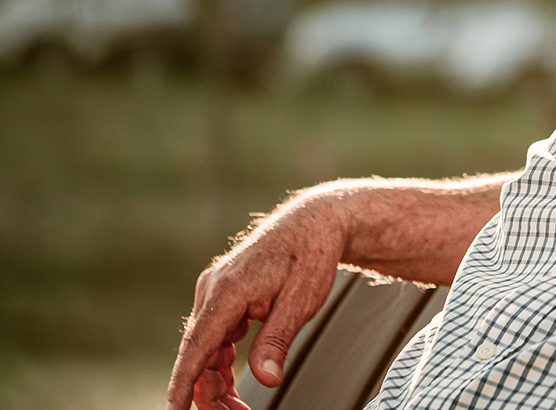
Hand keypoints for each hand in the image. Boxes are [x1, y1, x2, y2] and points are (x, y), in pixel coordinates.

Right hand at [166, 195, 349, 409]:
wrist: (315, 221)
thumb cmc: (311, 254)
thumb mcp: (302, 300)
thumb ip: (278, 340)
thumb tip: (266, 379)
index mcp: (228, 290)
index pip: (197, 345)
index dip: (183, 382)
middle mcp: (213, 289)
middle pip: (199, 353)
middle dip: (209, 391)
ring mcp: (216, 292)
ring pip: (206, 348)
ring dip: (216, 380)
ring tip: (237, 409)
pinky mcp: (224, 296)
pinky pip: (215, 336)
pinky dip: (222, 362)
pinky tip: (232, 383)